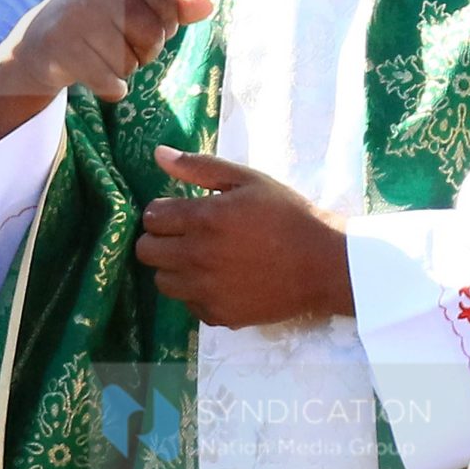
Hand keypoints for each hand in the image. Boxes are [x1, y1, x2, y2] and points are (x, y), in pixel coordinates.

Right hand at [0, 0, 213, 152]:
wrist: (39, 41)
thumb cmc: (99, 19)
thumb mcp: (135, 3)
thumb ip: (174, 5)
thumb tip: (208, 5)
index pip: (169, 6)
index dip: (162, 26)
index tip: (136, 23)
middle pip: (153, 36)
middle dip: (143, 51)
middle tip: (117, 44)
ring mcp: (77, 13)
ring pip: (131, 61)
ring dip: (123, 69)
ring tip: (100, 54)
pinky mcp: (62, 47)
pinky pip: (111, 82)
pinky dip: (110, 88)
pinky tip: (93, 74)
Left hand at [139, 147, 352, 327]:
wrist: (322, 264)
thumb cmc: (287, 215)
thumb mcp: (248, 180)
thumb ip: (199, 167)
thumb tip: (158, 154)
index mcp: (203, 218)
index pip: (151, 217)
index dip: (162, 211)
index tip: (180, 212)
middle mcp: (197, 256)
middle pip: (146, 251)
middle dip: (160, 239)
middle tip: (186, 235)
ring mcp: (206, 290)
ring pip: (161, 280)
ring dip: (173, 267)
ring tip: (200, 258)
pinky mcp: (217, 314)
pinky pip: (186, 304)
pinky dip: (195, 292)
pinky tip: (218, 280)